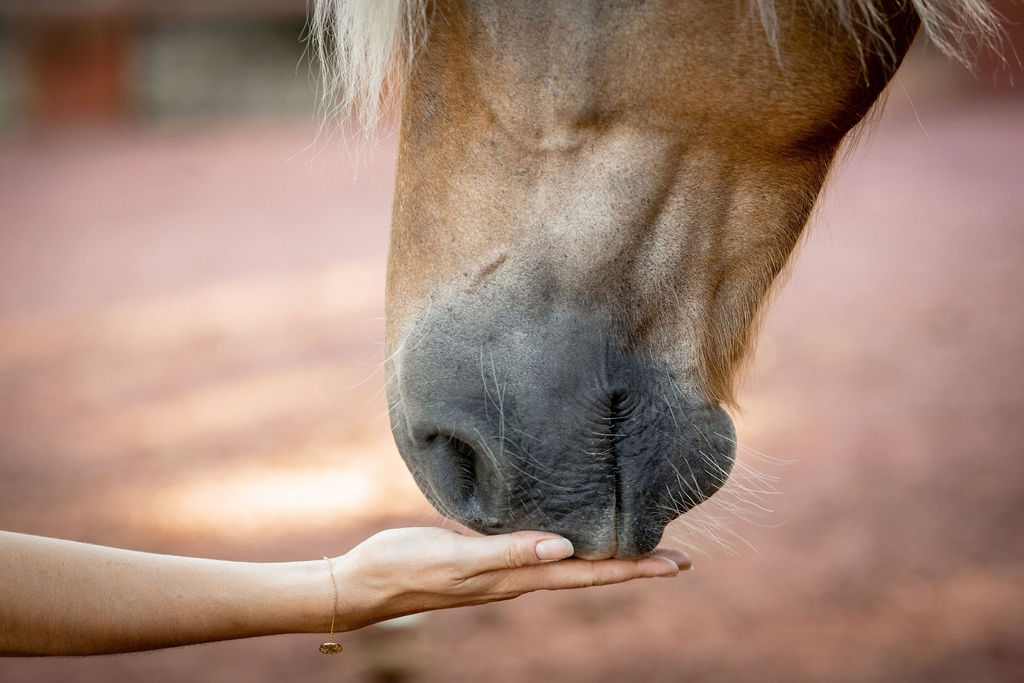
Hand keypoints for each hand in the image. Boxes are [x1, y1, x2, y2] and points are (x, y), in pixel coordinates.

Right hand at [330, 527, 689, 630]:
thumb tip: (564, 550)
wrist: (363, 583)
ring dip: (607, 558)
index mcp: (515, 578)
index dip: (633, 569)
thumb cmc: (404, 566)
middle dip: (633, 565)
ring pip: (569, 564)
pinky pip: (541, 553)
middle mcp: (517, 577)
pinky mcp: (486, 558)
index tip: (676, 563)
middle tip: (679, 558)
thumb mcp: (454, 558)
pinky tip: (573, 536)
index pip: (587, 574)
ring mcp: (502, 570)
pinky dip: (571, 546)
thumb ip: (507, 554)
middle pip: (588, 572)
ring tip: (639, 546)